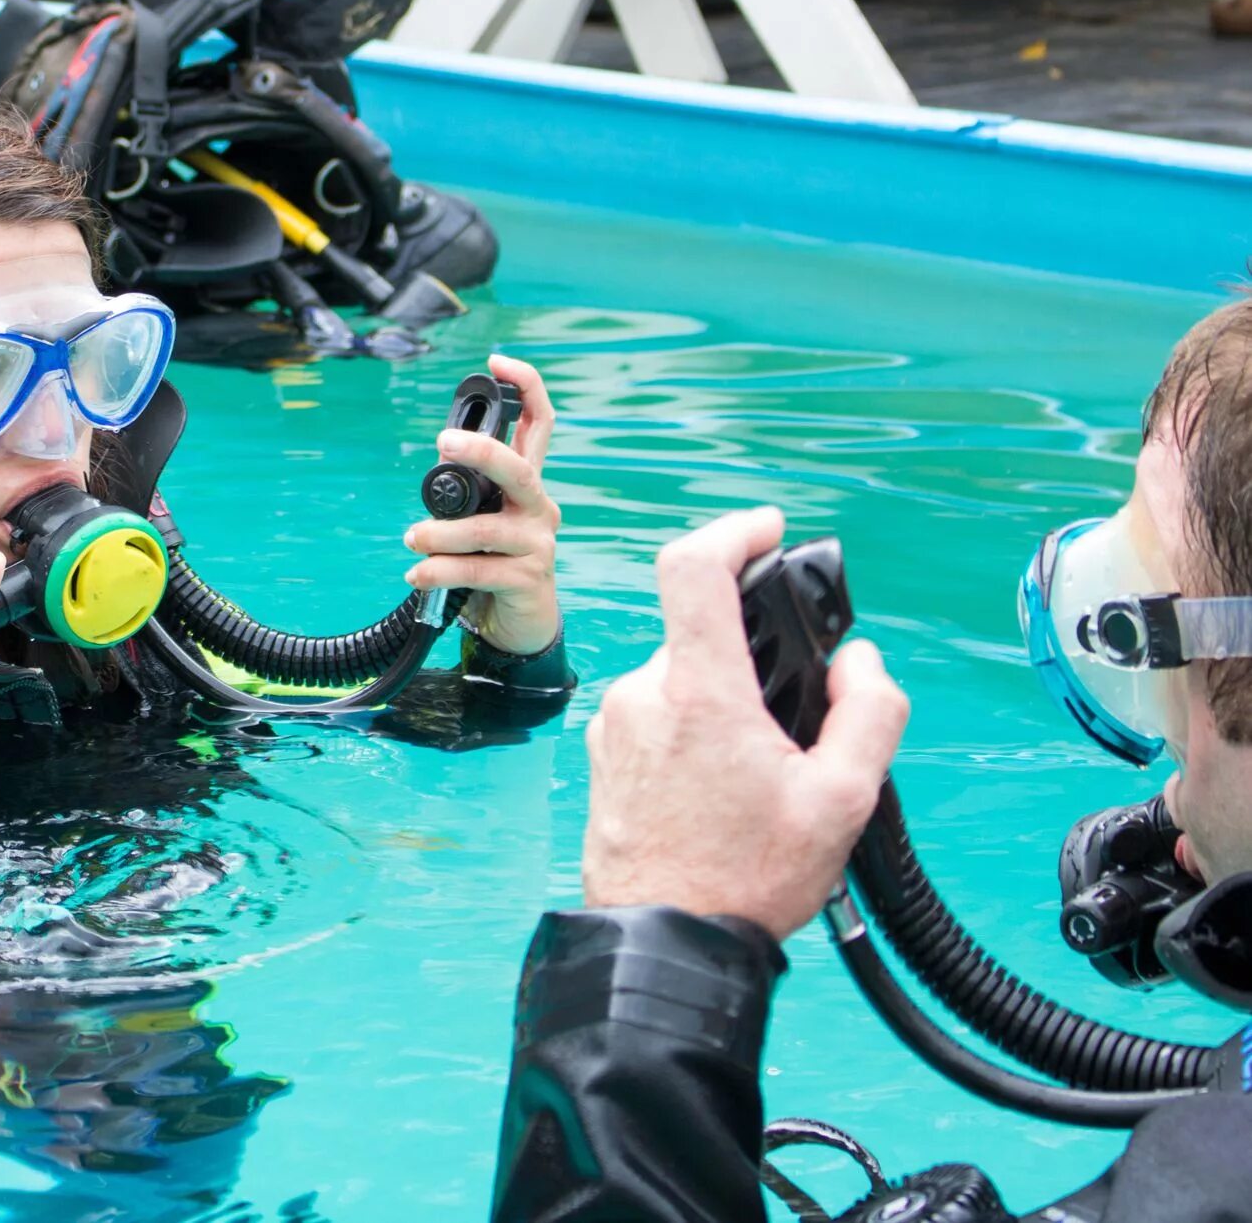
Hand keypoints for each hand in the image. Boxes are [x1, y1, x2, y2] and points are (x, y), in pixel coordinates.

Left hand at [404, 354, 562, 654]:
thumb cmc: (491, 564)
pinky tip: (418, 574)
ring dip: (440, 534)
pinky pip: (479, 569)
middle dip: (483, 451)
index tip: (497, 361)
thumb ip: (466, 492)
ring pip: (487, 528)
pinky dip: (440, 571)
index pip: (539, 426)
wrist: (516, 625)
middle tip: (445, 441)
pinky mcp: (528, 580)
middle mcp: (539, 508)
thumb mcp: (477, 521)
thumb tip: (441, 461)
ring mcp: (538, 544)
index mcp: (527, 484)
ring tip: (413, 540)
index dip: (525, 388)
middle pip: (520, 469)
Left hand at [581, 508, 908, 940]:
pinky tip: (722, 790)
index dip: (734, 532)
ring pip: (683, 680)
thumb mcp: (844, 798)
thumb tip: (860, 661)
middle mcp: (645, 695)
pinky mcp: (604, 756)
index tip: (768, 531)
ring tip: (760, 775)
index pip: (694, 568)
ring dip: (725, 704)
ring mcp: (616, 726)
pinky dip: (695, 731)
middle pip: (704, 635)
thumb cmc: (748, 878)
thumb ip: (870, 710)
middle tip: (794, 722)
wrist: (665, 943)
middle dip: (754, 661)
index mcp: (700, 692)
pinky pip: (657, 716)